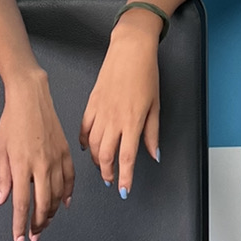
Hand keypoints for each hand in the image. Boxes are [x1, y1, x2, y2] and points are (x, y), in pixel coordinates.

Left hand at [0, 69, 74, 240]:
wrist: (31, 97)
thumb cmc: (12, 121)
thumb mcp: (0, 150)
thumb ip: (3, 179)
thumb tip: (0, 202)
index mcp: (22, 166)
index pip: (21, 205)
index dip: (20, 227)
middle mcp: (42, 166)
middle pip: (43, 206)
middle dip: (37, 226)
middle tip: (33, 238)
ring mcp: (57, 159)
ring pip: (58, 196)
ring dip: (51, 214)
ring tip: (44, 223)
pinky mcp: (66, 153)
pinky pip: (70, 181)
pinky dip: (67, 195)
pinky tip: (64, 204)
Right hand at [78, 21, 160, 198]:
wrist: (130, 50)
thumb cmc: (146, 74)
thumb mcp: (155, 106)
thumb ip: (152, 133)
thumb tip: (154, 154)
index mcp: (133, 121)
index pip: (126, 157)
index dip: (124, 177)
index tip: (123, 190)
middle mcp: (114, 119)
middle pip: (106, 155)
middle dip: (107, 172)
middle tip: (111, 180)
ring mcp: (100, 111)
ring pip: (93, 145)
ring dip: (97, 160)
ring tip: (102, 167)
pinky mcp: (92, 103)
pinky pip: (85, 128)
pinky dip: (85, 141)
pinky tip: (89, 147)